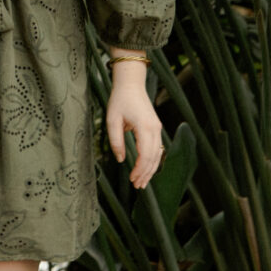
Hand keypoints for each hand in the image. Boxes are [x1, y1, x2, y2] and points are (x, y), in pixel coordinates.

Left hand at [106, 62, 163, 189]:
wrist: (131, 84)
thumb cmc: (120, 100)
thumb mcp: (112, 120)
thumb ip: (116, 141)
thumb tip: (121, 159)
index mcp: (145, 127)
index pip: (145, 154)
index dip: (140, 169)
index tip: (132, 179)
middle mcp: (155, 129)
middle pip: (154, 157)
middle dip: (146, 173)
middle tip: (137, 186)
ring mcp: (157, 129)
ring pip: (158, 154)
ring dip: (151, 169)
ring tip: (142, 182)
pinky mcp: (156, 128)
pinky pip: (157, 148)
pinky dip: (153, 161)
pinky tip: (147, 169)